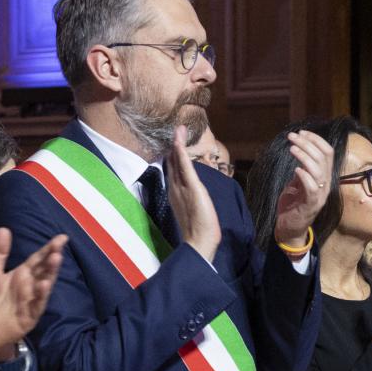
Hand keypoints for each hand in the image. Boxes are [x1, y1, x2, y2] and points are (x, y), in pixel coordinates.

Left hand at [0, 228, 66, 361]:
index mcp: (22, 275)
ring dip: (51, 273)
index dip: (49, 248)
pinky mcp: (29, 315)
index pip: (38, 258)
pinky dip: (41, 295)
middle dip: (52, 257)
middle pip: (44, 269)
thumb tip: (4, 229)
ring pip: (44, 285)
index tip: (62, 237)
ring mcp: (31, 300)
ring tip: (56, 259)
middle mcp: (30, 286)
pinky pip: (36, 304)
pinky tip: (44, 284)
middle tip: (60, 245)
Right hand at [167, 126, 221, 261]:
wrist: (199, 242)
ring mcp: (181, 187)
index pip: (173, 170)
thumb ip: (191, 201)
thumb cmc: (198, 231)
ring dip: (177, 144)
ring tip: (177, 128)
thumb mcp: (193, 211)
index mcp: (176, 193)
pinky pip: (184, 166)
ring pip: (177, 161)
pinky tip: (179, 141)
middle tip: (174, 129)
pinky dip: (181, 152)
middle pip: (172, 163)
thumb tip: (192, 195)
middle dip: (173, 146)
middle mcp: (175, 188)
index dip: (173, 156)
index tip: (174, 142)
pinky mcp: (192, 188)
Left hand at [273, 130, 335, 246]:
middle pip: (323, 158)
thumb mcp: (296, 183)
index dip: (316, 140)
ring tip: (292, 148)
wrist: (289, 228)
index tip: (301, 132)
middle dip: (308, 144)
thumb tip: (299, 150)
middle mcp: (325, 185)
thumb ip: (301, 169)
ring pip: (319, 171)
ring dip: (305, 157)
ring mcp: (320, 195)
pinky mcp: (311, 205)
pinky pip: (312, 188)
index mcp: (324, 178)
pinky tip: (296, 169)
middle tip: (292, 137)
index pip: (328, 153)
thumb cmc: (292, 205)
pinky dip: (305, 176)